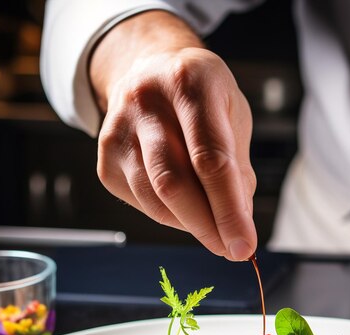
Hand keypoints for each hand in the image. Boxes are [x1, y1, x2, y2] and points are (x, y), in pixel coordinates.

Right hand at [90, 12, 256, 260]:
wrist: (149, 72)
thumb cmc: (200, 97)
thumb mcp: (232, 115)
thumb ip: (238, 169)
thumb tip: (238, 226)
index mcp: (189, 83)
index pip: (209, 159)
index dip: (228, 210)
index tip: (244, 245)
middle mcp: (145, 102)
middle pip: (173, 183)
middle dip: (207, 226)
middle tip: (230, 248)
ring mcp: (117, 132)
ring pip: (154, 199)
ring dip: (190, 225)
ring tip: (213, 226)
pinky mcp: (105, 161)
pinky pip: (142, 204)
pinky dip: (170, 216)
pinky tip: (186, 208)